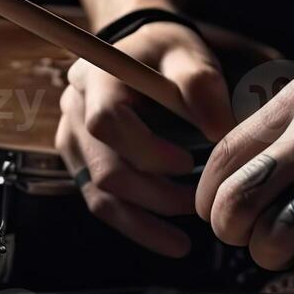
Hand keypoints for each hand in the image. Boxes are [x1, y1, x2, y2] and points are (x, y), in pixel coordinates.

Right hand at [56, 22, 234, 256]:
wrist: (139, 51)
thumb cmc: (166, 52)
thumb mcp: (187, 54)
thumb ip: (202, 85)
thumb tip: (220, 131)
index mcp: (97, 78)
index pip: (106, 122)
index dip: (146, 151)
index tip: (186, 163)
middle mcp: (75, 109)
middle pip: (104, 168)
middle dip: (153, 196)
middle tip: (196, 204)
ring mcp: (73, 139)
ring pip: (98, 196)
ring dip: (141, 223)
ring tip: (182, 243)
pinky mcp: (81, 163)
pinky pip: (100, 202)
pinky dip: (133, 224)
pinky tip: (166, 238)